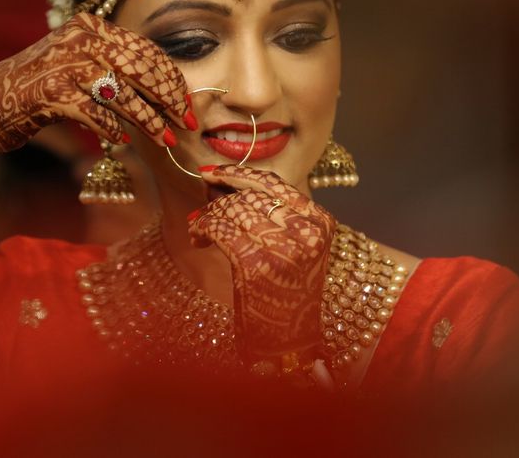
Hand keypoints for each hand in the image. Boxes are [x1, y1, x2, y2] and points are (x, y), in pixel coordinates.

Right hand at [0, 13, 193, 181]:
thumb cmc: (43, 87)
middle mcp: (79, 39)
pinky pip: (95, 113)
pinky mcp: (51, 93)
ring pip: (122, 94)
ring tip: (164, 138)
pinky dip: (111, 128)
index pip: (145, 50)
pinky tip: (122, 139)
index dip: (171, 78)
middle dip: (168, 98)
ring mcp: (64, 64)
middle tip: (186, 120)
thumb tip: (166, 87)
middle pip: (139, 68)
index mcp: (91, 27)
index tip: (188, 101)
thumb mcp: (80, 63)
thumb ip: (115, 65)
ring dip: (148, 120)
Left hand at [188, 166, 336, 361]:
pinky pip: (219, 229)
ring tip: (199, 228)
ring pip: (232, 210)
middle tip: (201, 206)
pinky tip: (198, 240)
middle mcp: (306, 232)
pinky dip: (202, 229)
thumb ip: (273, 216)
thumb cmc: (286, 297)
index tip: (213, 172)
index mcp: (320, 222)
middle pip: (250, 196)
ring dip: (208, 216)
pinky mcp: (255, 265)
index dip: (239, 174)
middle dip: (219, 198)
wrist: (289, 345)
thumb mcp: (295, 248)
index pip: (275, 183)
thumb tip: (225, 184)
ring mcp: (282, 248)